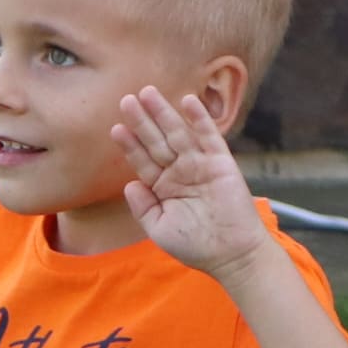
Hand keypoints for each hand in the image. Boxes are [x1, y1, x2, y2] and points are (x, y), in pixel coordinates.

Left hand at [113, 86, 267, 276]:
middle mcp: (180, 172)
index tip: (116, 128)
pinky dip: (199, 118)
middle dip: (142, 121)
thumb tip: (129, 184)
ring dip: (164, 112)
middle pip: (157, 141)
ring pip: (178, 133)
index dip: (130, 145)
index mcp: (164, 188)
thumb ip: (143, 207)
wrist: (231, 255)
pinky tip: (187, 100)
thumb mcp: (160, 228)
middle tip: (126, 99)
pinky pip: (209, 136)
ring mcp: (200, 165)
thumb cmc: (195, 246)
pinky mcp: (221, 163)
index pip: (143, 160)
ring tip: (147, 92)